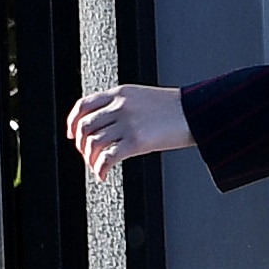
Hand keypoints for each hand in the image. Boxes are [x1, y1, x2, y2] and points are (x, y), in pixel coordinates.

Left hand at [67, 82, 192, 181]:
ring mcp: (127, 124)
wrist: (197, 112)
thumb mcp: (143, 98)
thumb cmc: (175, 108)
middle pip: (85, 126)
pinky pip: (107, 157)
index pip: (84, 105)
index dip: (72, 121)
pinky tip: (103, 175)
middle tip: (87, 155)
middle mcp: (120, 107)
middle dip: (81, 144)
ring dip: (90, 159)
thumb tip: (107, 124)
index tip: (72, 134)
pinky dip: (100, 169)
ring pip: (93, 143)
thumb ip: (123, 106)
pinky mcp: (136, 141)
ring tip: (97, 167)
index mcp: (120, 93)